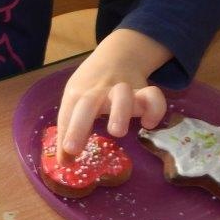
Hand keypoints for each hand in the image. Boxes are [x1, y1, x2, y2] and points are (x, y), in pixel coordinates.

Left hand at [56, 32, 168, 157]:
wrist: (115, 55)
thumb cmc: (90, 88)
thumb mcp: (74, 104)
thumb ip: (69, 132)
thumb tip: (64, 164)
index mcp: (77, 94)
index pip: (68, 114)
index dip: (65, 134)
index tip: (67, 154)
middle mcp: (98, 90)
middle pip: (87, 103)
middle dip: (80, 125)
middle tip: (73, 148)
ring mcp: (121, 88)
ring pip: (122, 93)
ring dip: (119, 111)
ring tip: (117, 132)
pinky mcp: (144, 90)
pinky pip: (154, 95)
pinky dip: (155, 108)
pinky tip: (149, 124)